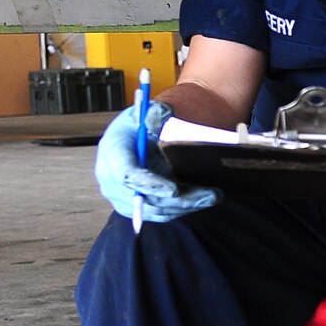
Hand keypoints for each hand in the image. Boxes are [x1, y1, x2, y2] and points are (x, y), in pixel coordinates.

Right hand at [94, 101, 219, 222]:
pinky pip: (159, 214)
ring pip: (156, 210)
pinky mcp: (134, 207)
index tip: (174, 190)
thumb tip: (162, 114)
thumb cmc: (140, 123)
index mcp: (112, 153)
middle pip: (145, 199)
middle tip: (211, 195)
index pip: (126, 175)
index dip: (149, 184)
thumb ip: (154, 114)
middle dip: (179, 200)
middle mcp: (111, 180)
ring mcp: (121, 197)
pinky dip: (182, 209)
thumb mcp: (144, 112)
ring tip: (214, 195)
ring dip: (187, 206)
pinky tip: (204, 199)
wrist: (133, 138)